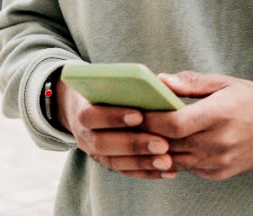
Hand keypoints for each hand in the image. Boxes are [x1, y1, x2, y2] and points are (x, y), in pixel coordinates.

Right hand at [55, 79, 178, 179]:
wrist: (88, 104)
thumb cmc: (110, 86)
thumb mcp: (115, 78)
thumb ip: (136, 80)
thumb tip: (164, 81)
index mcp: (82, 109)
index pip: (91, 115)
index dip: (113, 117)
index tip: (139, 116)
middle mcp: (84, 134)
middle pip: (103, 143)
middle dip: (133, 144)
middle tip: (162, 144)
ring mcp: (94, 152)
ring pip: (115, 162)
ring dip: (142, 163)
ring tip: (167, 161)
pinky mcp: (109, 163)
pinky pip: (126, 172)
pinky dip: (148, 173)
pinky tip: (170, 172)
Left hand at [138, 71, 252, 180]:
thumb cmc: (249, 100)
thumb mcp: (223, 83)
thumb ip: (191, 83)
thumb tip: (161, 81)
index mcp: (219, 114)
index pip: (174, 124)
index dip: (151, 121)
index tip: (137, 112)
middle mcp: (219, 141)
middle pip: (169, 144)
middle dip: (147, 135)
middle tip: (132, 125)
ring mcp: (219, 161)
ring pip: (175, 160)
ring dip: (158, 149)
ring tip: (147, 136)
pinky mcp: (219, 173)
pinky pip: (188, 168)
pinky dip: (177, 158)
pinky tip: (172, 146)